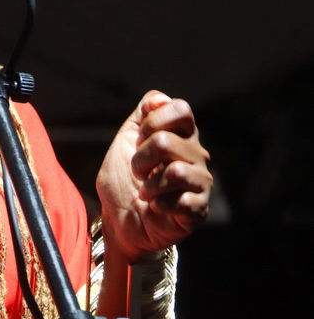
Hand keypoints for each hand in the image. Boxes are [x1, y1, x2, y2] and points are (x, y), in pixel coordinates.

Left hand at [95, 90, 211, 262]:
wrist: (119, 219)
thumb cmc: (123, 179)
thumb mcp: (125, 140)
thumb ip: (142, 115)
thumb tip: (159, 99)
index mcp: (182, 135)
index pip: (180, 109)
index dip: (152, 122)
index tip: (138, 139)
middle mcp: (196, 155)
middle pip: (167, 141)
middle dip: (140, 158)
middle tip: (137, 171)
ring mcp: (200, 183)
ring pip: (175, 171)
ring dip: (149, 183)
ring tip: (144, 190)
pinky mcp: (198, 209)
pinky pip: (182, 201)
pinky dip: (158, 203)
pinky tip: (155, 206)